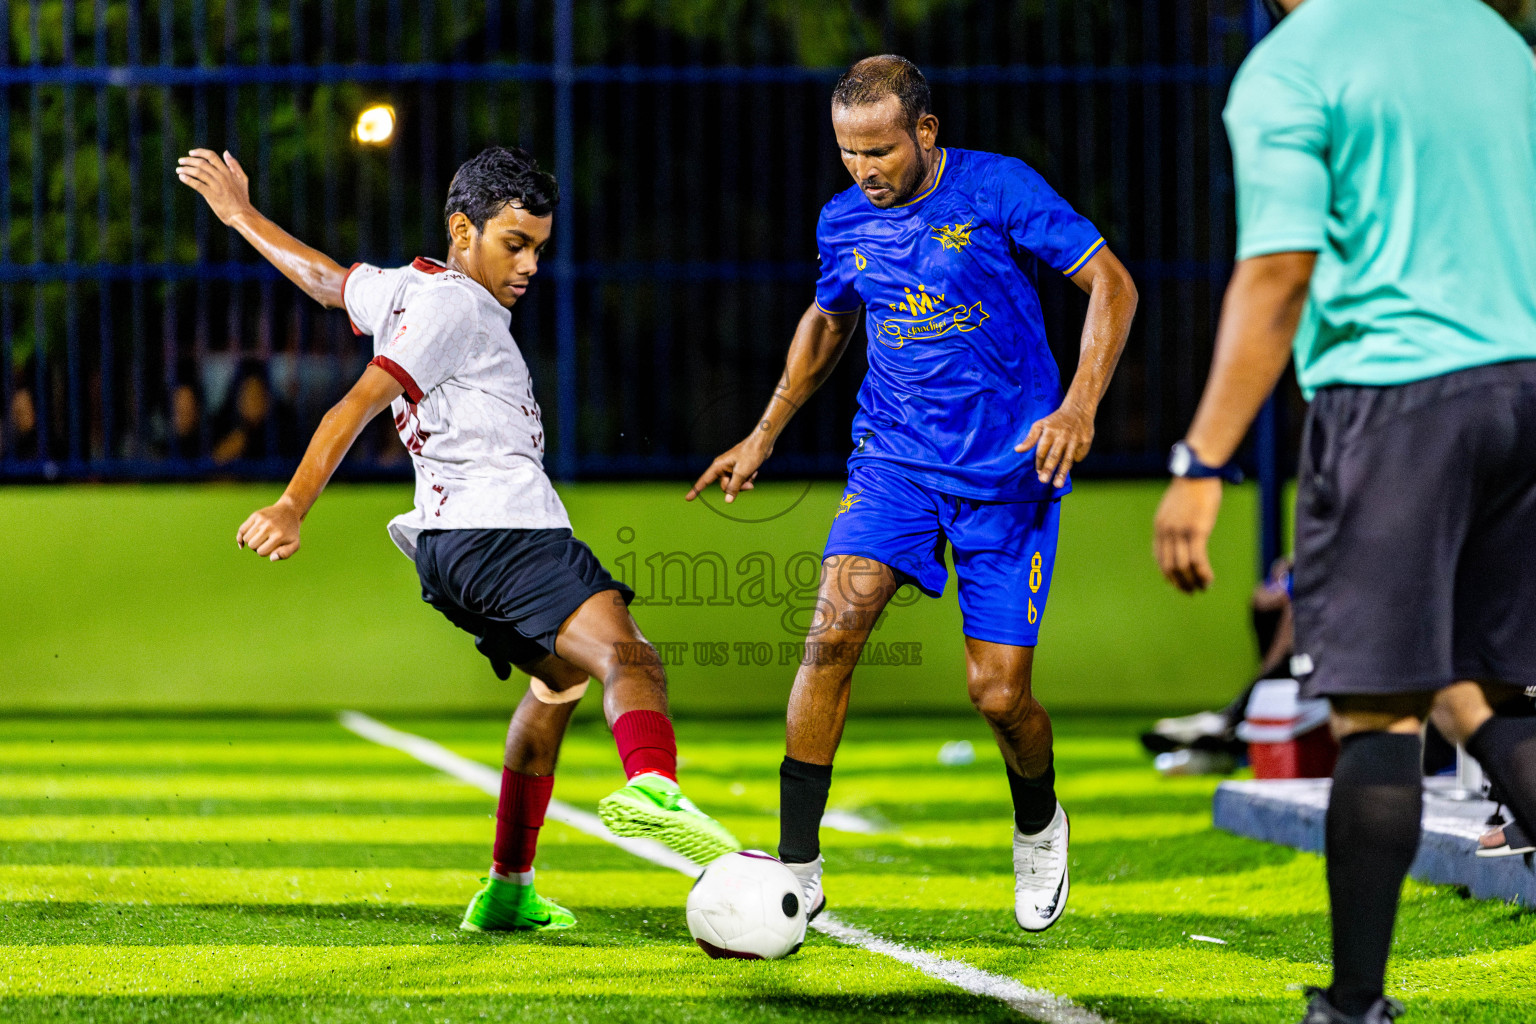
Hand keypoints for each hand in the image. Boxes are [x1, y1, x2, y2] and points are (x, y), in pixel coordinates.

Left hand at [176, 149, 253, 225]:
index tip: (191, 153)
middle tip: (181, 161)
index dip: (200, 152)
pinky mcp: (212, 195)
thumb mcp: (242, 179)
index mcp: (228, 172)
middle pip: (202, 163)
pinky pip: (197, 185)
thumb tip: (226, 152)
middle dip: (189, 160)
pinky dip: (188, 180)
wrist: (242, 215)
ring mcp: (217, 186)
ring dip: (186, 169)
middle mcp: (222, 177)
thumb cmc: (242, 198)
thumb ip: (235, 165)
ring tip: (178, 170)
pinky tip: (181, 177)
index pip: (212, 156)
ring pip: (198, 173)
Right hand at [236, 501, 301, 561]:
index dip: (264, 552)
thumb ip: (285, 554)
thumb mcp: (294, 544)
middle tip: (265, 543)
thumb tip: (272, 558)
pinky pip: (242, 529)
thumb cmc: (291, 532)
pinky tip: (243, 541)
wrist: (289, 511)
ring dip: (251, 541)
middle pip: (252, 545)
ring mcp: (262, 520)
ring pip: (246, 538)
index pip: (261, 552)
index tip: (270, 548)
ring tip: (260, 538)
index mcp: (279, 536)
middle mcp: (269, 527)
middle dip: (257, 547)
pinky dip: (241, 536)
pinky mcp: (256, 515)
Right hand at [686, 436, 768, 503]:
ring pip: (735, 485)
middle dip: (737, 487)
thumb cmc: (751, 454)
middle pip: (725, 487)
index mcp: (718, 465)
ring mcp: (731, 469)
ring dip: (745, 482)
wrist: (763, 443)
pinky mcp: (739, 469)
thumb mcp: (742, 473)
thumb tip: (727, 500)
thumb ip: (734, 487)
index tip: (687, 499)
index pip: (704, 480)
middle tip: (747, 482)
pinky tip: (754, 470)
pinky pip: (741, 481)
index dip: (695, 490)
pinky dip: (748, 478)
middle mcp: (722, 467)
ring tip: (752, 472)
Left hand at [1016, 400, 1095, 486]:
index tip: (1038, 473)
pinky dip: (1075, 461)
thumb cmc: (1055, 420)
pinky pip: (1079, 456)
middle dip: (1048, 469)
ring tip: (1058, 485)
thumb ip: (1030, 438)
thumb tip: (1017, 450)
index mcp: (1049, 431)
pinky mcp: (1086, 441)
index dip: (1039, 463)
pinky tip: (1071, 462)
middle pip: (1054, 455)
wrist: (1078, 409)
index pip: (1042, 450)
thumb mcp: (1040, 425)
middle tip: (1043, 480)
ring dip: (1062, 472)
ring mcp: (1075, 439)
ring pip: (1067, 459)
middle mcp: (1062, 436)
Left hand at [1153, 477, 1222, 592]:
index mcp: (1159, 527)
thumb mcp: (1176, 507)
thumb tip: (1182, 534)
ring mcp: (1180, 531)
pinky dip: (1203, 574)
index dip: (1168, 574)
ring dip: (1193, 581)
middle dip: (1180, 583)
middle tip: (1192, 592)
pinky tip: (1209, 580)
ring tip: (1203, 588)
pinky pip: (1198, 560)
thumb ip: (1175, 522)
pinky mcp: (1197, 530)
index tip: (1178, 583)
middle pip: (1169, 567)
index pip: (1160, 558)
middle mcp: (1166, 532)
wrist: (1198, 470)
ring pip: (1183, 567)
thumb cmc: (1191, 487)